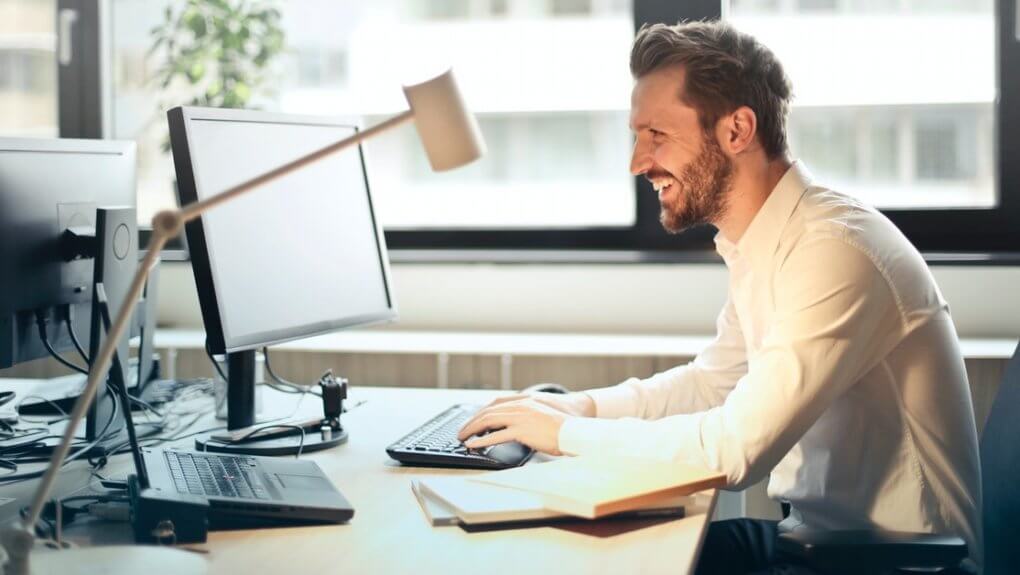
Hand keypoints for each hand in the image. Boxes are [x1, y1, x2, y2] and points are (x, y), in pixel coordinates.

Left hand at [457, 392, 592, 454]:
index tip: (473, 419)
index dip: (482, 411)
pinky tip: (473, 444)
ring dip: (472, 429)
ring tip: (463, 438)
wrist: (575, 430)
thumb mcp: (542, 414)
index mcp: (525, 400)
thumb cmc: (563, 426)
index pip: (496, 402)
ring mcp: (520, 417)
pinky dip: (482, 440)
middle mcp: (520, 406)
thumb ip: (527, 416)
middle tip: (462, 431)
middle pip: (488, 411)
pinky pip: (496, 436)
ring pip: (488, 420)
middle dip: (472, 421)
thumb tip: (515, 426)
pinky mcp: (522, 431)